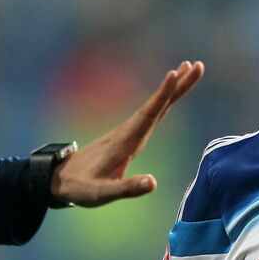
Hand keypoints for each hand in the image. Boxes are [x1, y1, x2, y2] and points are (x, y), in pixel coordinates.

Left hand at [51, 60, 203, 206]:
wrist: (60, 178)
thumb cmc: (81, 187)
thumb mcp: (102, 194)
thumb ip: (127, 188)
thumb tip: (153, 182)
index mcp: (124, 142)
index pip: (148, 115)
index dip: (162, 95)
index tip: (175, 74)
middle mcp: (128, 132)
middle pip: (157, 105)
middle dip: (177, 86)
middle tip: (198, 65)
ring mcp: (129, 132)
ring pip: (156, 107)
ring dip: (174, 89)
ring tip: (191, 70)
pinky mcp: (130, 135)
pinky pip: (152, 113)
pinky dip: (164, 101)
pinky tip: (170, 96)